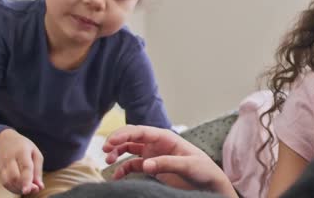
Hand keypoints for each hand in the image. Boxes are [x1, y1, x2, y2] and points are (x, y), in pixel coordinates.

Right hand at [0, 129, 44, 194]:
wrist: (4, 141)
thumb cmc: (24, 147)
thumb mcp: (35, 153)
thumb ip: (38, 171)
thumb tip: (40, 187)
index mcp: (22, 152)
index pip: (25, 167)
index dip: (27, 180)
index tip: (28, 190)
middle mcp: (10, 158)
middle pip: (14, 176)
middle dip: (23, 186)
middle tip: (34, 190)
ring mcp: (3, 165)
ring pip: (7, 182)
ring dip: (18, 189)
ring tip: (28, 189)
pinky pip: (4, 183)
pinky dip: (13, 188)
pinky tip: (20, 188)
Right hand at [103, 125, 237, 197]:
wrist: (209, 183)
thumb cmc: (203, 169)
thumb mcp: (187, 165)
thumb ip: (167, 163)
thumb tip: (145, 165)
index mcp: (166, 137)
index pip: (141, 131)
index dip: (124, 134)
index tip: (110, 142)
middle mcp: (157, 143)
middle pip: (132, 137)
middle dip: (117, 141)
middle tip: (105, 151)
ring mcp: (153, 154)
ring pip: (129, 149)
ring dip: (118, 153)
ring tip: (109, 161)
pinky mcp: (152, 167)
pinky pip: (133, 165)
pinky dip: (123, 169)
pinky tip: (117, 176)